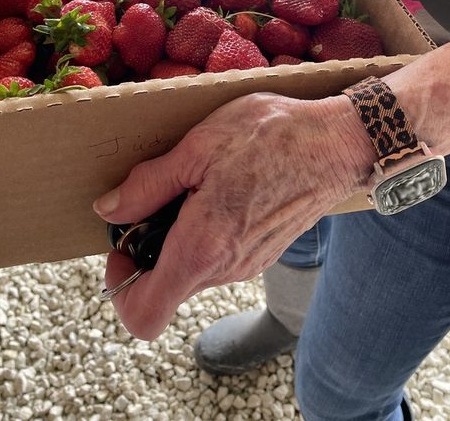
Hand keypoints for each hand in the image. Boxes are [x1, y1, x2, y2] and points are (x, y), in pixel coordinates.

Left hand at [93, 92, 372, 339]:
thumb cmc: (272, 136)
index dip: (118, 290)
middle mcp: (226, 269)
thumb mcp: (198, 146)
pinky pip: (220, 257)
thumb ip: (148, 184)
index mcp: (202, 247)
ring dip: (178, 238)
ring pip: (193, 271)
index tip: (121, 246)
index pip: (144, 314)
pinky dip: (205, 234)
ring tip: (192, 185)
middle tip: (155, 199)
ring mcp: (249, 265)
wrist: (339, 142)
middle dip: (149, 250)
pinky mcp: (264, 253)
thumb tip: (110, 209)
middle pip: (166, 288)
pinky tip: (219, 188)